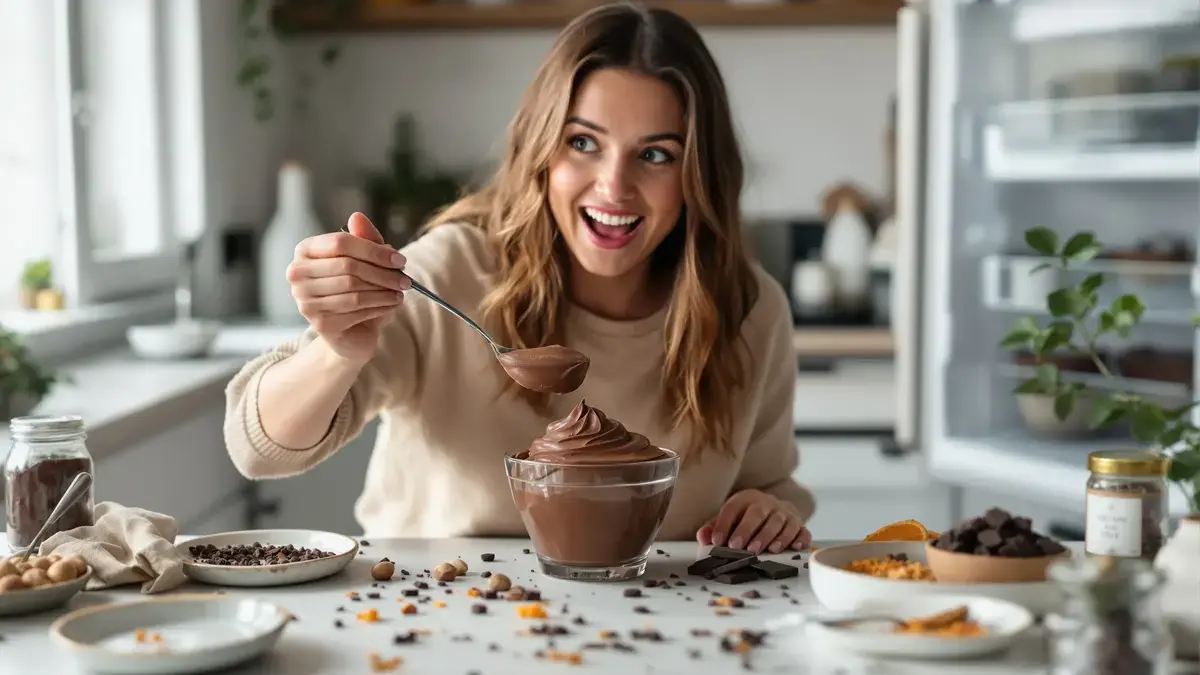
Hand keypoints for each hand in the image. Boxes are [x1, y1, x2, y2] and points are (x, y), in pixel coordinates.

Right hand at [287, 212, 409, 362]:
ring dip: (383, 291)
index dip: (374, 250)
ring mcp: (304, 299)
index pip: (341, 243)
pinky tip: (390, 305)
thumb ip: (365, 239)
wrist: (350, 330)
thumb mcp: (366, 261)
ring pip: (353, 289)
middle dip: (383, 274)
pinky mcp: (318, 322)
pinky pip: (355, 310)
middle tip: (406, 280)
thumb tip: (357, 216)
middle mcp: (297, 274)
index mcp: (305, 250)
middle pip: (348, 267)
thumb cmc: (357, 288)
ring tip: (400, 293)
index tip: (400, 260)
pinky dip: (379, 306)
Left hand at [696, 489, 810, 553]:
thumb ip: (714, 527)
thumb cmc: (748, 518)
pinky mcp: (799, 524)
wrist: (775, 510)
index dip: (723, 524)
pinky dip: (800, 538)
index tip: (717, 541)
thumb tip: (703, 537)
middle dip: (749, 530)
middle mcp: (767, 503)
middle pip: (758, 514)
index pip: (733, 508)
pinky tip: (795, 547)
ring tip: (767, 551)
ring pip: (781, 522)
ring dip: (773, 537)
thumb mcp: (730, 519)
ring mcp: (785, 513)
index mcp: (746, 498)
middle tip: (740, 547)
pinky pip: (802, 530)